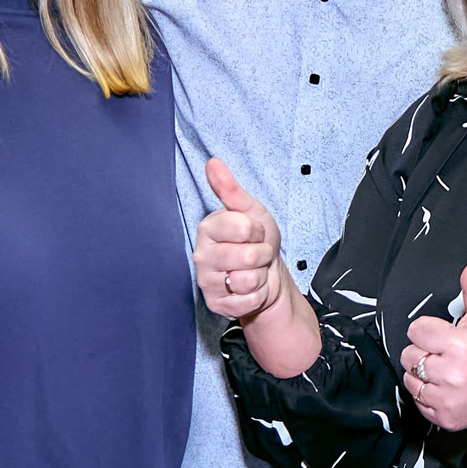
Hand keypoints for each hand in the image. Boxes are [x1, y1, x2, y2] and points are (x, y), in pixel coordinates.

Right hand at [194, 158, 286, 320]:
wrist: (265, 274)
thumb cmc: (256, 240)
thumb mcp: (250, 211)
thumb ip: (230, 189)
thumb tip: (213, 163)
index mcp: (208, 228)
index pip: (244, 228)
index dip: (258, 231)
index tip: (254, 233)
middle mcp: (202, 255)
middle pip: (248, 256)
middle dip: (262, 255)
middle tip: (255, 254)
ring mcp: (207, 281)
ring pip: (248, 280)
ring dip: (260, 276)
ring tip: (252, 271)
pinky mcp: (216, 304)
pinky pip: (247, 301)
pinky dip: (257, 295)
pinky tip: (249, 289)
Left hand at [404, 260, 466, 434]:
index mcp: (459, 345)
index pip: (416, 330)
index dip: (429, 329)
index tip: (444, 334)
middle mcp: (450, 375)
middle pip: (409, 355)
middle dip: (424, 350)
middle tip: (446, 352)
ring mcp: (447, 400)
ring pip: (410, 380)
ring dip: (423, 373)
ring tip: (445, 369)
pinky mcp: (446, 418)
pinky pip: (419, 403)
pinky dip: (429, 395)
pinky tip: (447, 387)